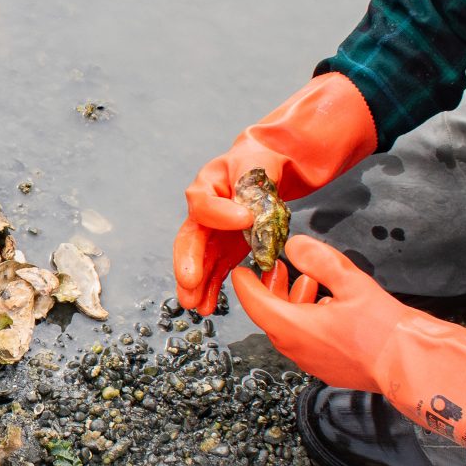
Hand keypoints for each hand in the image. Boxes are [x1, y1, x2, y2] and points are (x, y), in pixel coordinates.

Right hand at [173, 72, 378, 314]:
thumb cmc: (267, 158)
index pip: (204, 200)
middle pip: (191, 236)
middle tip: (190, 281)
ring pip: (199, 258)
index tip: (245, 221)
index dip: (220, 213)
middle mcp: (205, 208)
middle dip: (189, 261)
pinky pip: (215, 269)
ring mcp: (214, 231)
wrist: (276, 164)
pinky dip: (213, 287)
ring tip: (196, 305)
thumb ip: (254, 179)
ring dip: (196, 283)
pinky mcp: (225, 247)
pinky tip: (210, 307)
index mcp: (210, 182)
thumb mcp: (263, 158)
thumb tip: (248, 211)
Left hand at [232, 235, 465, 465]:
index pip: (254, 303)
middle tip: (277, 268)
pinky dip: (306, 319)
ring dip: (291, 303)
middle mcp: (297, 349)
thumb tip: (296, 246)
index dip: (245, 283)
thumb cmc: (385, 330)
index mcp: (294, 328)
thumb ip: (319, 260)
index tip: (241, 269)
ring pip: (288, 328)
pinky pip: (305, 341)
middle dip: (271, 289)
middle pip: (270, 316)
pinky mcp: (327, 368)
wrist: (411, 364)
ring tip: (305, 280)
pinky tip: (326, 303)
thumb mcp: (350, 282)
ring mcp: (311, 362)